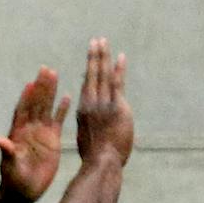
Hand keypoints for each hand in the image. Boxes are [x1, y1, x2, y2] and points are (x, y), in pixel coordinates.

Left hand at [0, 66, 69, 202]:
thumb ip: (7, 152)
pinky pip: (59, 121)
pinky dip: (63, 109)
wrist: (24, 192)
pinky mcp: (52, 140)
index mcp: (19, 133)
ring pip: (47, 108)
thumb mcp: (10, 166)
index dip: (26, 98)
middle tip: (46, 69)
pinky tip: (68, 97)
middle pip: (36, 103)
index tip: (31, 83)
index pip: (23, 111)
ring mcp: (42, 133)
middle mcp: (30, 129)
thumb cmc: (14, 180)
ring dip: (51, 92)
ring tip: (55, 74)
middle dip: (41, 87)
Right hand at [74, 36, 133, 167]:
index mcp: (83, 110)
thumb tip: (89, 115)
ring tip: (104, 42)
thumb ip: (88, 122)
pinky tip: (120, 57)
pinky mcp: (116, 107)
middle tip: (97, 40)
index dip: (89, 68)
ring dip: (104, 57)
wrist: (101, 162)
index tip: (91, 56)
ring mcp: (103, 104)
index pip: (87, 84)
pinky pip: (117, 83)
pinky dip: (119, 69)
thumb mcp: (86, 136)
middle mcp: (91, 103)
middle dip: (95, 56)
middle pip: (93, 74)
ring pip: (103, 75)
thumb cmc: (94, 155)